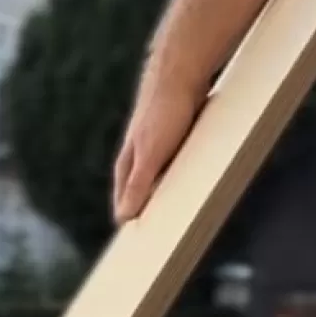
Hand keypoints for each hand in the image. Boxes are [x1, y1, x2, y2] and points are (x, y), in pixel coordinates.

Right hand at [111, 70, 205, 224]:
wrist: (181, 70)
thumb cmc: (165, 112)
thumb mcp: (151, 155)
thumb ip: (138, 186)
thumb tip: (123, 218)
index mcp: (129, 162)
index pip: (123, 201)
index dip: (127, 220)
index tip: (132, 245)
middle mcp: (138, 154)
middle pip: (138, 190)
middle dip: (143, 211)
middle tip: (152, 237)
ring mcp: (156, 144)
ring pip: (157, 177)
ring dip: (162, 194)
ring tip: (173, 215)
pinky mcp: (176, 134)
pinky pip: (176, 163)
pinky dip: (179, 175)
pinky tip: (192, 180)